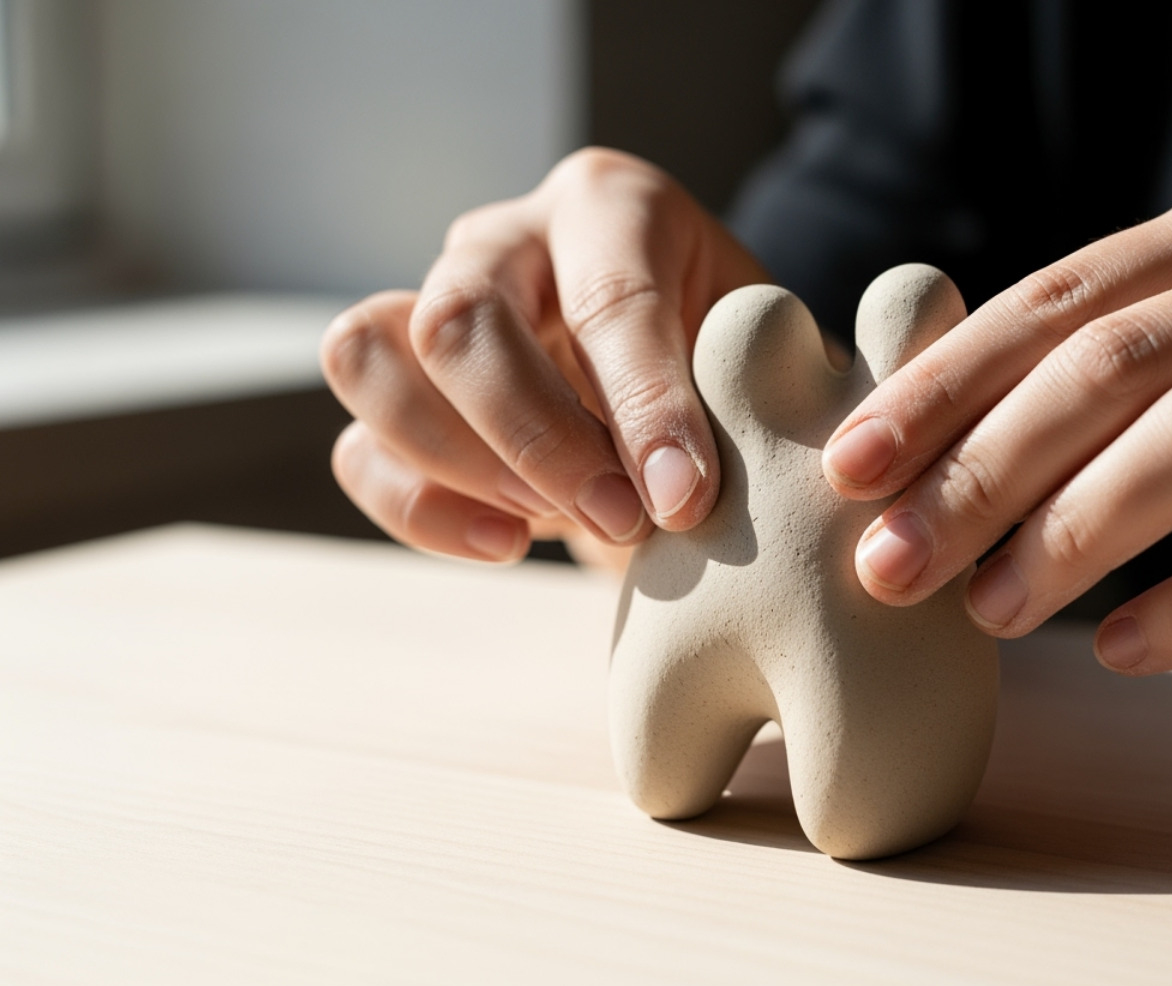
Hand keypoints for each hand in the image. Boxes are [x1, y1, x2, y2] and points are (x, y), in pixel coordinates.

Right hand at [321, 148, 767, 563]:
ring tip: (550, 526)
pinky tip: (509, 542)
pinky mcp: (398, 389)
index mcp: (612, 208)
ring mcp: (433, 305)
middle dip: (535, 436)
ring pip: (368, 354)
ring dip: (456, 460)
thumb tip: (719, 482)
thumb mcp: (764, 367)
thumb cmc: (739, 374)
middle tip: (622, 519)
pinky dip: (418, 506)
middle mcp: (506, 239)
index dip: (644, 407)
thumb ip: (753, 396)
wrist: (690, 397)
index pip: (609, 297)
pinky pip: (357, 447)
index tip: (685, 502)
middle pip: (461, 316)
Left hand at [822, 169, 1171, 672]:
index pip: (1060, 300)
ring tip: (990, 613)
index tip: (849, 468)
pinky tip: (1122, 648)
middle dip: (983, 470)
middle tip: (892, 563)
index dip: (943, 385)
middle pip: (1118, 366)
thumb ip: (1085, 387)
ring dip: (1075, 533)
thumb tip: (902, 466)